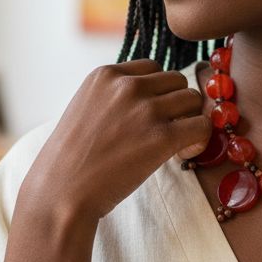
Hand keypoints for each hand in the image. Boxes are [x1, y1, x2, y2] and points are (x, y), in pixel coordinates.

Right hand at [18, 59, 210, 224]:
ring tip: (175, 142)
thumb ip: (115, 95)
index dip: (157, 92)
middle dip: (175, 104)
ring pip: (193, 99)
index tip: (149, 115)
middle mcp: (127, 85)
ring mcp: (145, 109)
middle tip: (165, 129)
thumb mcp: (86, 107)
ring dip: (189, 119)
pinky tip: (184, 152)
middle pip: (177, 81)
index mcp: (106, 74)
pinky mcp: (161, 137)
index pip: (153, 68)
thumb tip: (155, 96)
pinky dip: (200, 139)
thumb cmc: (72, 159)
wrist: (60, 193)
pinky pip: (202, 125)